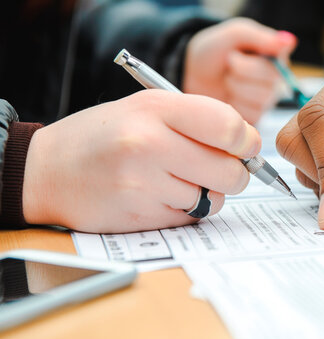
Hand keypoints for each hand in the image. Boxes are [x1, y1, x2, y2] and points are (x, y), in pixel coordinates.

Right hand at [22, 90, 260, 232]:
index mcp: (155, 108)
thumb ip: (198, 120)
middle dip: (236, 174)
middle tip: (222, 169)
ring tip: (180, 180)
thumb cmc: (105, 136)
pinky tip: (162, 196)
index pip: (228, 127)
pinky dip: (187, 210)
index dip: (247, 141)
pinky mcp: (140, 216)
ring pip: (213, 199)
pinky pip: (190, 218)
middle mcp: (149, 144)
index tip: (245, 147)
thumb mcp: (147, 108)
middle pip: (230, 171)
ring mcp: (143, 184)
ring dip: (208, 194)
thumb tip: (249, 146)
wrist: (48, 170)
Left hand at [183, 18, 296, 124]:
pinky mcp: (256, 116)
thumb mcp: (233, 34)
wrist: (193, 74)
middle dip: (239, 72)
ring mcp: (267, 100)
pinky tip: (227, 97)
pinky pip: (251, 114)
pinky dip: (233, 105)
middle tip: (228, 65)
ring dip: (235, 88)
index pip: (278, 62)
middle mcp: (276, 78)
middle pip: (269, 81)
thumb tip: (289, 41)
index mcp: (275, 55)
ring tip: (227, 80)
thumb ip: (259, 36)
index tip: (234, 54)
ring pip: (260, 99)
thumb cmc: (214, 51)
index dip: (250, 62)